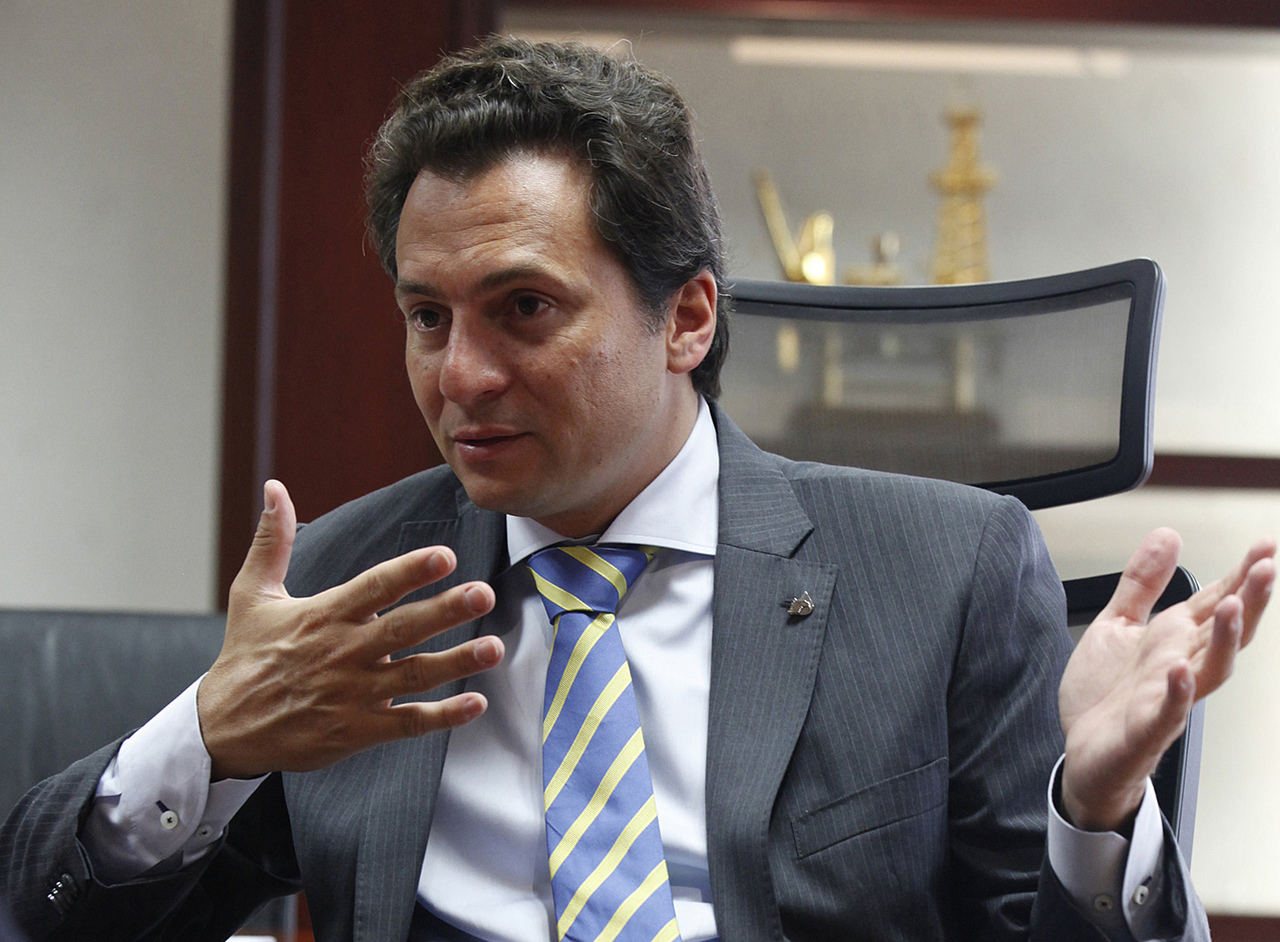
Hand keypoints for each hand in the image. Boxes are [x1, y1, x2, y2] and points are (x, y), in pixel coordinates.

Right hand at [197, 480, 502, 778]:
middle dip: (446, 611)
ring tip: (495, 647)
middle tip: (484, 594)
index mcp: (323, 615)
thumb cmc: (245, 656)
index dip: (409, 571)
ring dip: (457, 661)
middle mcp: (342, 653)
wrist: (222, 728)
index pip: (373, 588)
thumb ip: (272, 541)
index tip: (444, 557)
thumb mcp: (251, 594)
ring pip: (414, 676)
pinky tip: (475, 704)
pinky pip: (407, 723)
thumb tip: (274, 487)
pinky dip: (443, 716)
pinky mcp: (356, 732)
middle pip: (402, 629)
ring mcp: (351, 695)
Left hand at [1058, 528, 1274, 831]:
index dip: (1239, 576)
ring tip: (1232, 606)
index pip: (1214, 603)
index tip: (1265, 546)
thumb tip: (1169, 535)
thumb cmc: (1104, 695)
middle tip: (1268, 566)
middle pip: (1224, 633)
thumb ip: (1141, 583)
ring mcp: (1166, 698)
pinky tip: (1181, 672)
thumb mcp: (1117, 625)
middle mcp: (1178, 667)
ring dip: (1223, 640)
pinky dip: (1178, 693)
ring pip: (1209, 670)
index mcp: (1172, 641)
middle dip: (1248, 600)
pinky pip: (1168, 712)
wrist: (1083, 756)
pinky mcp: (1144, 729)